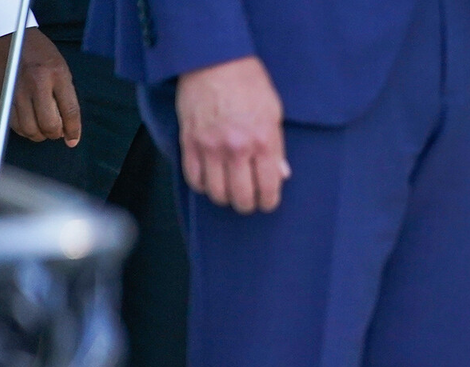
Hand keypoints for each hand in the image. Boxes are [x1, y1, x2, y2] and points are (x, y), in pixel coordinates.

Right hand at [0, 28, 80, 146]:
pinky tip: (29, 124)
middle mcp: (36, 84)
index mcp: (56, 75)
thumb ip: (66, 97)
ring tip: (42, 129)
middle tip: (56, 131)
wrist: (8, 36)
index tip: (73, 140)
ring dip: (39, 135)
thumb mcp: (61, 69)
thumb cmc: (39, 53)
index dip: (73, 131)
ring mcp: (16, 90)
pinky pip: (13, 123)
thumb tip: (68, 127)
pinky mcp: (2, 95)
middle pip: (48, 125)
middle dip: (55, 134)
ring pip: (30, 129)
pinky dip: (23, 130)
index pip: (69, 112)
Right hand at [175, 56, 289, 214]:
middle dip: (247, 204)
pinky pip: (194, 179)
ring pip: (216, 193)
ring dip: (224, 197)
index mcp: (263, 141)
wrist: (214, 59)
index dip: (268, 202)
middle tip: (248, 200)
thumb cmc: (248, 82)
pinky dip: (202, 185)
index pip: (268, 188)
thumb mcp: (274, 113)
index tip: (267, 202)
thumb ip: (277, 148)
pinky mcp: (189, 142)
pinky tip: (210, 179)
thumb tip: (280, 174)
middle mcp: (237, 148)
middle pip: (241, 198)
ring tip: (229, 190)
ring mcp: (210, 147)